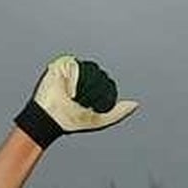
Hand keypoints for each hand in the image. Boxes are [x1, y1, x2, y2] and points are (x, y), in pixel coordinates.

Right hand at [15, 55, 138, 148]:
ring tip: (73, 96)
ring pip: (89, 70)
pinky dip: (74, 80)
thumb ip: (119, 113)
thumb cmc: (73, 121)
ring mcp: (71, 70)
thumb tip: (136, 104)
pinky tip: (68, 90)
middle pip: (98, 74)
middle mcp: (82, 77)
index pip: (105, 81)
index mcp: (91, 87)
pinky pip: (75, 66)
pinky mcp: (60, 66)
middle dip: (92, 90)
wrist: (51, 119)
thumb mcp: (101, 120)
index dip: (100, 92)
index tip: (90, 105)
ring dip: (83, 85)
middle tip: (80, 101)